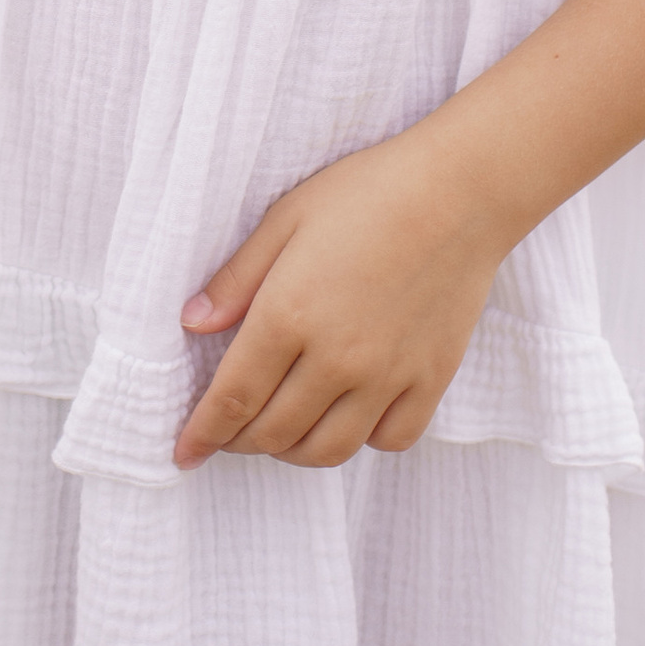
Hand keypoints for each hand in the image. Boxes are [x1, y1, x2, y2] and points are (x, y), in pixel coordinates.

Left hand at [171, 121, 509, 471]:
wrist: (460, 192)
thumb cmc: (368, 193)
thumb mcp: (286, 218)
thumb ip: (237, 278)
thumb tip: (192, 322)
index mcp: (289, 315)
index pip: (233, 398)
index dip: (203, 433)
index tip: (185, 453)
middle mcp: (336, 358)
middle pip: (274, 432)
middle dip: (239, 442)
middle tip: (226, 433)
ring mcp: (386, 376)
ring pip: (327, 449)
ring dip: (292, 452)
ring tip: (277, 433)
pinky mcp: (429, 381)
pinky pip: (388, 439)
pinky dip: (360, 441)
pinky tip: (346, 416)